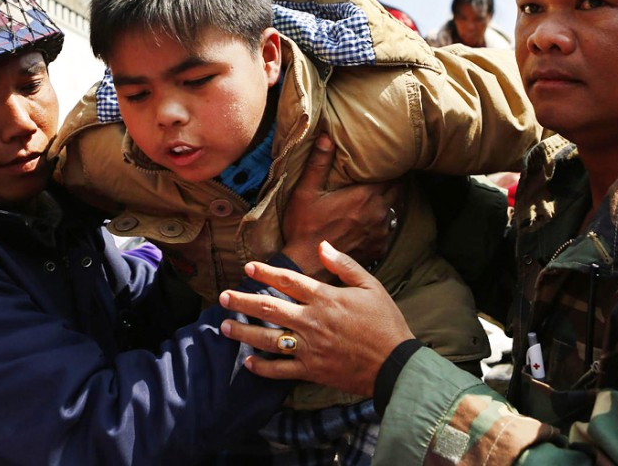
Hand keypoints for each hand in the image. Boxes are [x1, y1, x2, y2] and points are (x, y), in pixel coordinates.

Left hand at [219, 241, 413, 396]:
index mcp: (325, 299)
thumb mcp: (371, 286)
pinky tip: (248, 363)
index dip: (266, 272)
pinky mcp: (311, 370)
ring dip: (244, 332)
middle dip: (242, 301)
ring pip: (267, 339)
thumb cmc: (385, 323)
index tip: (248, 266)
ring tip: (225, 327)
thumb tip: (322, 245)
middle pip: (269, 308)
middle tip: (223, 296)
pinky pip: (280, 370)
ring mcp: (309, 348)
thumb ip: (344, 265)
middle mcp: (311, 322)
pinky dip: (262, 368)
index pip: (288, 281)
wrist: (395, 364)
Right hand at [281, 134, 397, 278]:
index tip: (394, 159)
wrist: (306, 265)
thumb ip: (318, 163)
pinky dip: (383, 224)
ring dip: (389, 203)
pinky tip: (373, 222)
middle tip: (390, 173)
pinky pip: (387, 231)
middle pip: (398, 192)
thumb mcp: (306, 192)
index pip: (393, 175)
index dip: (394, 166)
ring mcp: (380, 233)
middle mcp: (378, 213)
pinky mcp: (377, 249)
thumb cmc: (304, 227)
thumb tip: (326, 136)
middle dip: (395, 182)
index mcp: (364, 196)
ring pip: (394, 211)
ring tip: (382, 196)